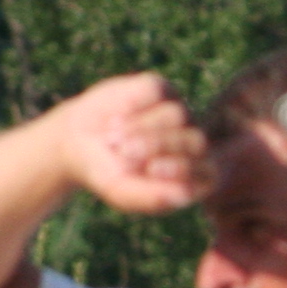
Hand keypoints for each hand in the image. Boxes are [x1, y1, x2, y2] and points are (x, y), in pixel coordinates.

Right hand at [49, 73, 207, 215]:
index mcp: (194, 174)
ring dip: (140, 127)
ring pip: (177, 115)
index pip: (209, 172)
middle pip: (196, 141)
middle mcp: (194, 143)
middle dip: (158, 145)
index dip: (183, 169)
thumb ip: (151, 198)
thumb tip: (184, 197)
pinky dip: (133, 104)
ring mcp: (181, 114)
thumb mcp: (122, 190)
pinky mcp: (161, 89)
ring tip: (112, 138)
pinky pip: (156, 91)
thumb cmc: (106, 171)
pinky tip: (116, 115)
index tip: (152, 169)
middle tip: (124, 153)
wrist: (77, 139)